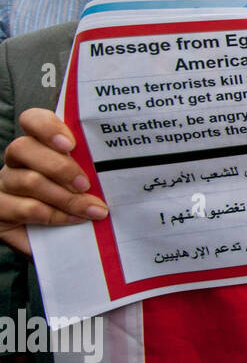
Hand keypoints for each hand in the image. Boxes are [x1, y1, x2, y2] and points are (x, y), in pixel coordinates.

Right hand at [0, 109, 107, 254]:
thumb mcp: (88, 183)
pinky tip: (74, 219)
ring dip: (64, 197)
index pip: (32, 120)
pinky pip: (26, 209)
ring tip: (91, 209)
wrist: (61, 241)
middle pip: (24, 148)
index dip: (47, 128)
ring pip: (28, 180)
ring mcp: (4, 185)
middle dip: (60, 167)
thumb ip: (92, 170)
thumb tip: (118, 169)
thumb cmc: (80, 203)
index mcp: (39, 145)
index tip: (70, 144)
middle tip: (85, 184)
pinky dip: (55, 215)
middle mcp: (17, 161)